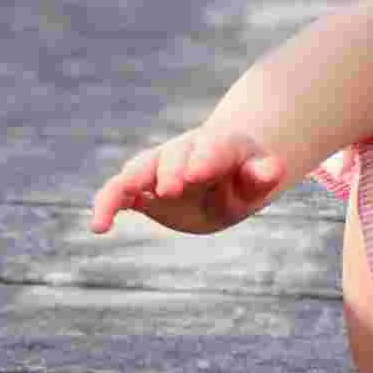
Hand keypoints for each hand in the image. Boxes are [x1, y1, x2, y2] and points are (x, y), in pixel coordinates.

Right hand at [90, 127, 284, 235]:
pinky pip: (118, 193)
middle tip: (171, 190)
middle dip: (171, 172)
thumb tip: (274, 170)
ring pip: (138, 171)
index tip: (197, 174)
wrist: (222, 176)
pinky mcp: (142, 190)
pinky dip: (107, 206)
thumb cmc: (244, 178)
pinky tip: (99, 227)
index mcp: (218, 145)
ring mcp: (159, 169)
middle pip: (173, 157)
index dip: (205, 159)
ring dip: (128, 185)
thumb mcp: (258, 179)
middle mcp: (183, 153)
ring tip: (119, 201)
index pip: (213, 148)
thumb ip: (262, 175)